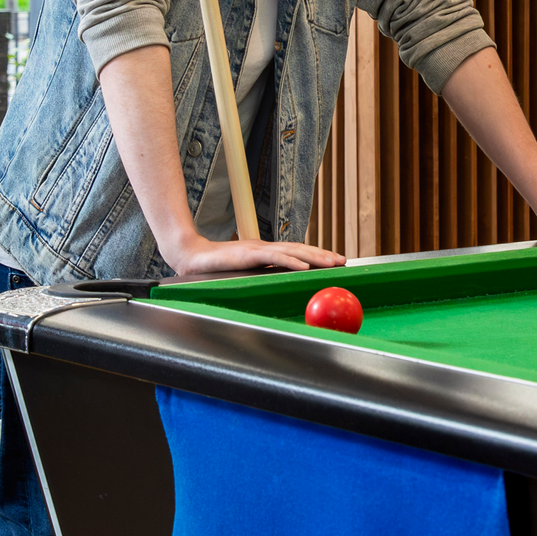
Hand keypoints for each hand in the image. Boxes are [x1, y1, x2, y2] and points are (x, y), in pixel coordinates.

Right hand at [161, 233, 345, 279]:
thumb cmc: (218, 268)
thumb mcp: (247, 273)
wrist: (193, 258)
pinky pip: (275, 257)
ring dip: (315, 257)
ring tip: (332, 262)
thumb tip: (282, 288)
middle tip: (343, 261)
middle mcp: (266, 247)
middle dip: (324, 255)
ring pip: (293, 250)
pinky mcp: (249, 253)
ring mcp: (259, 248)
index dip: (318, 255)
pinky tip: (304, 266)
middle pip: (301, 248)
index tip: (337, 261)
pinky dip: (291, 260)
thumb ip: (263, 276)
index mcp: (267, 252)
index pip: (298, 251)